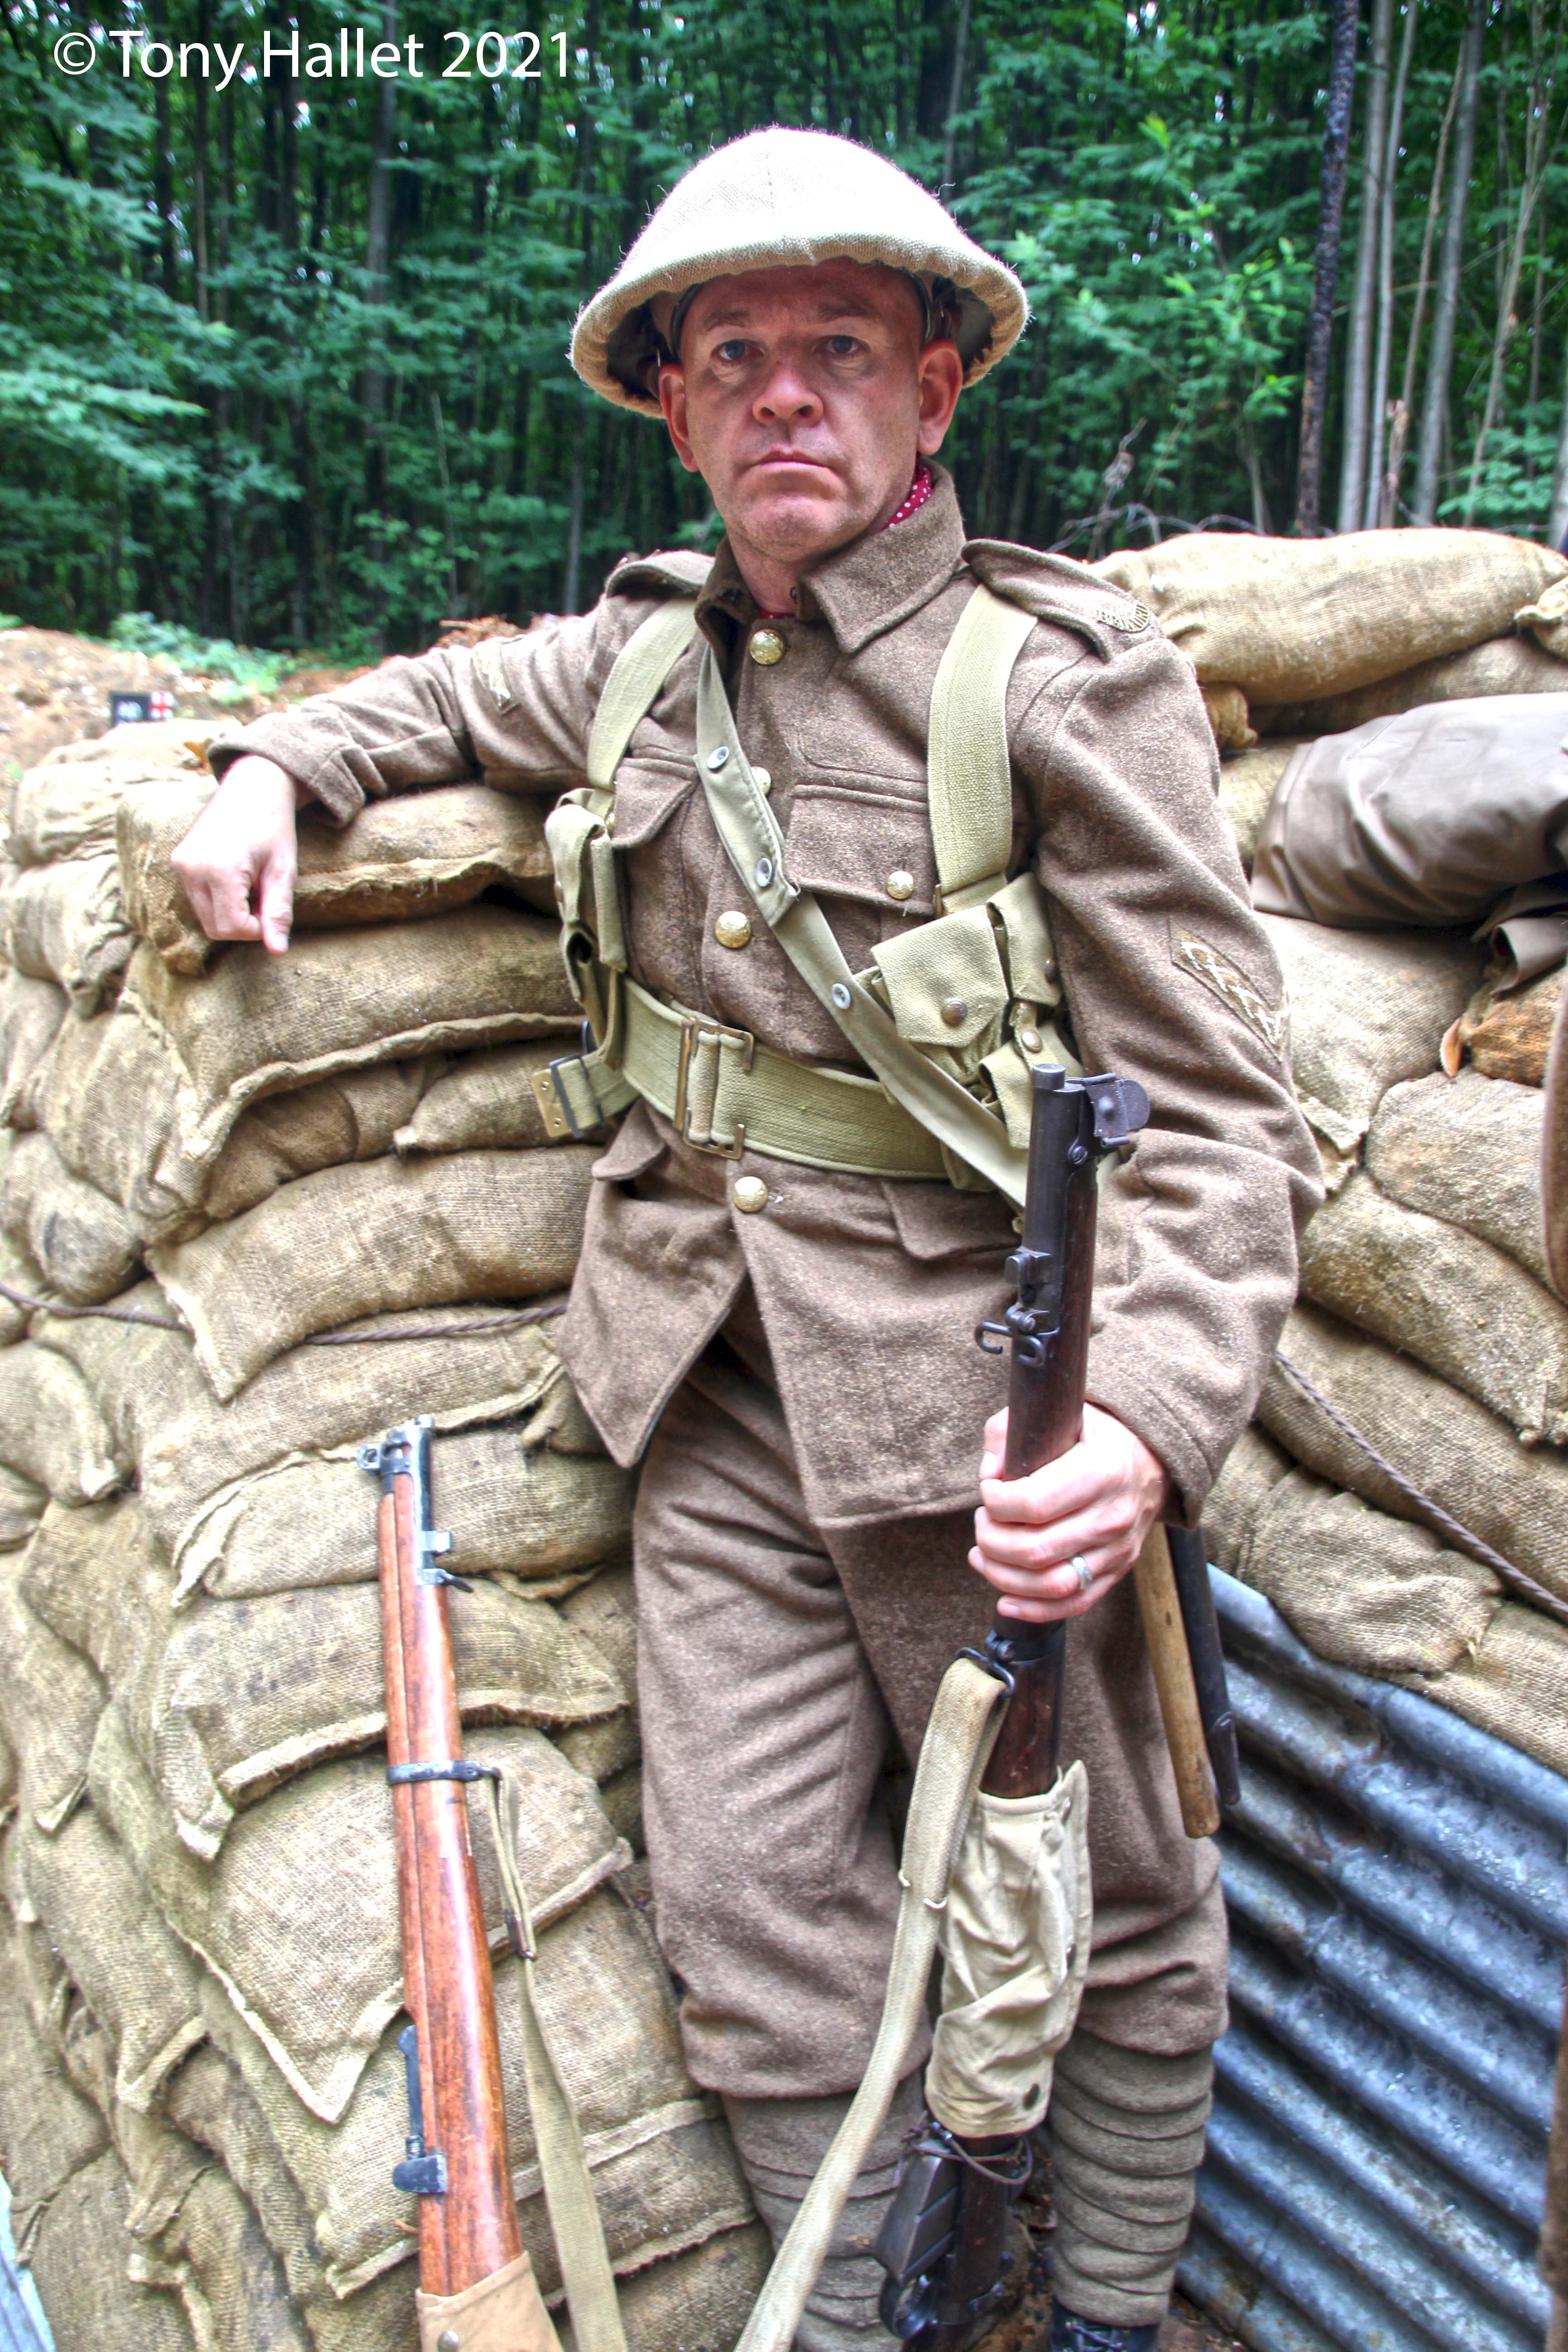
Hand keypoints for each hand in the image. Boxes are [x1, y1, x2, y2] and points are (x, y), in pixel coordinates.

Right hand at [171, 754, 304, 953]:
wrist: (252, 786)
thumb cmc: (273, 826)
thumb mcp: (283, 870)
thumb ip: (278, 912)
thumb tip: (277, 951)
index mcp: (219, 869)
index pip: (232, 928)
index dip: (256, 929)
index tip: (270, 908)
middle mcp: (192, 868)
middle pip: (215, 928)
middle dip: (243, 924)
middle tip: (263, 896)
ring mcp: (181, 864)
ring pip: (205, 917)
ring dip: (230, 913)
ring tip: (250, 886)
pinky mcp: (178, 861)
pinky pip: (197, 899)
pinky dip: (218, 900)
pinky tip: (236, 878)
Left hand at [970, 1402, 1171, 1622]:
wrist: (1148, 1460)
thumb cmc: (1093, 1437)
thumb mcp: (1057, 1415)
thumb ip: (1010, 1433)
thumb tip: (988, 1473)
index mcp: (1102, 1471)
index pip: (1033, 1503)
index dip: (996, 1501)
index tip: (988, 1490)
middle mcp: (1113, 1515)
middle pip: (1035, 1549)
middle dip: (992, 1540)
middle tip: (983, 1522)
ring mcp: (1118, 1549)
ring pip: (1051, 1584)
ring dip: (1004, 1576)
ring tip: (982, 1555)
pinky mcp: (1117, 1571)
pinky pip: (1074, 1603)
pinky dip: (1034, 1609)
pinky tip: (1005, 1600)